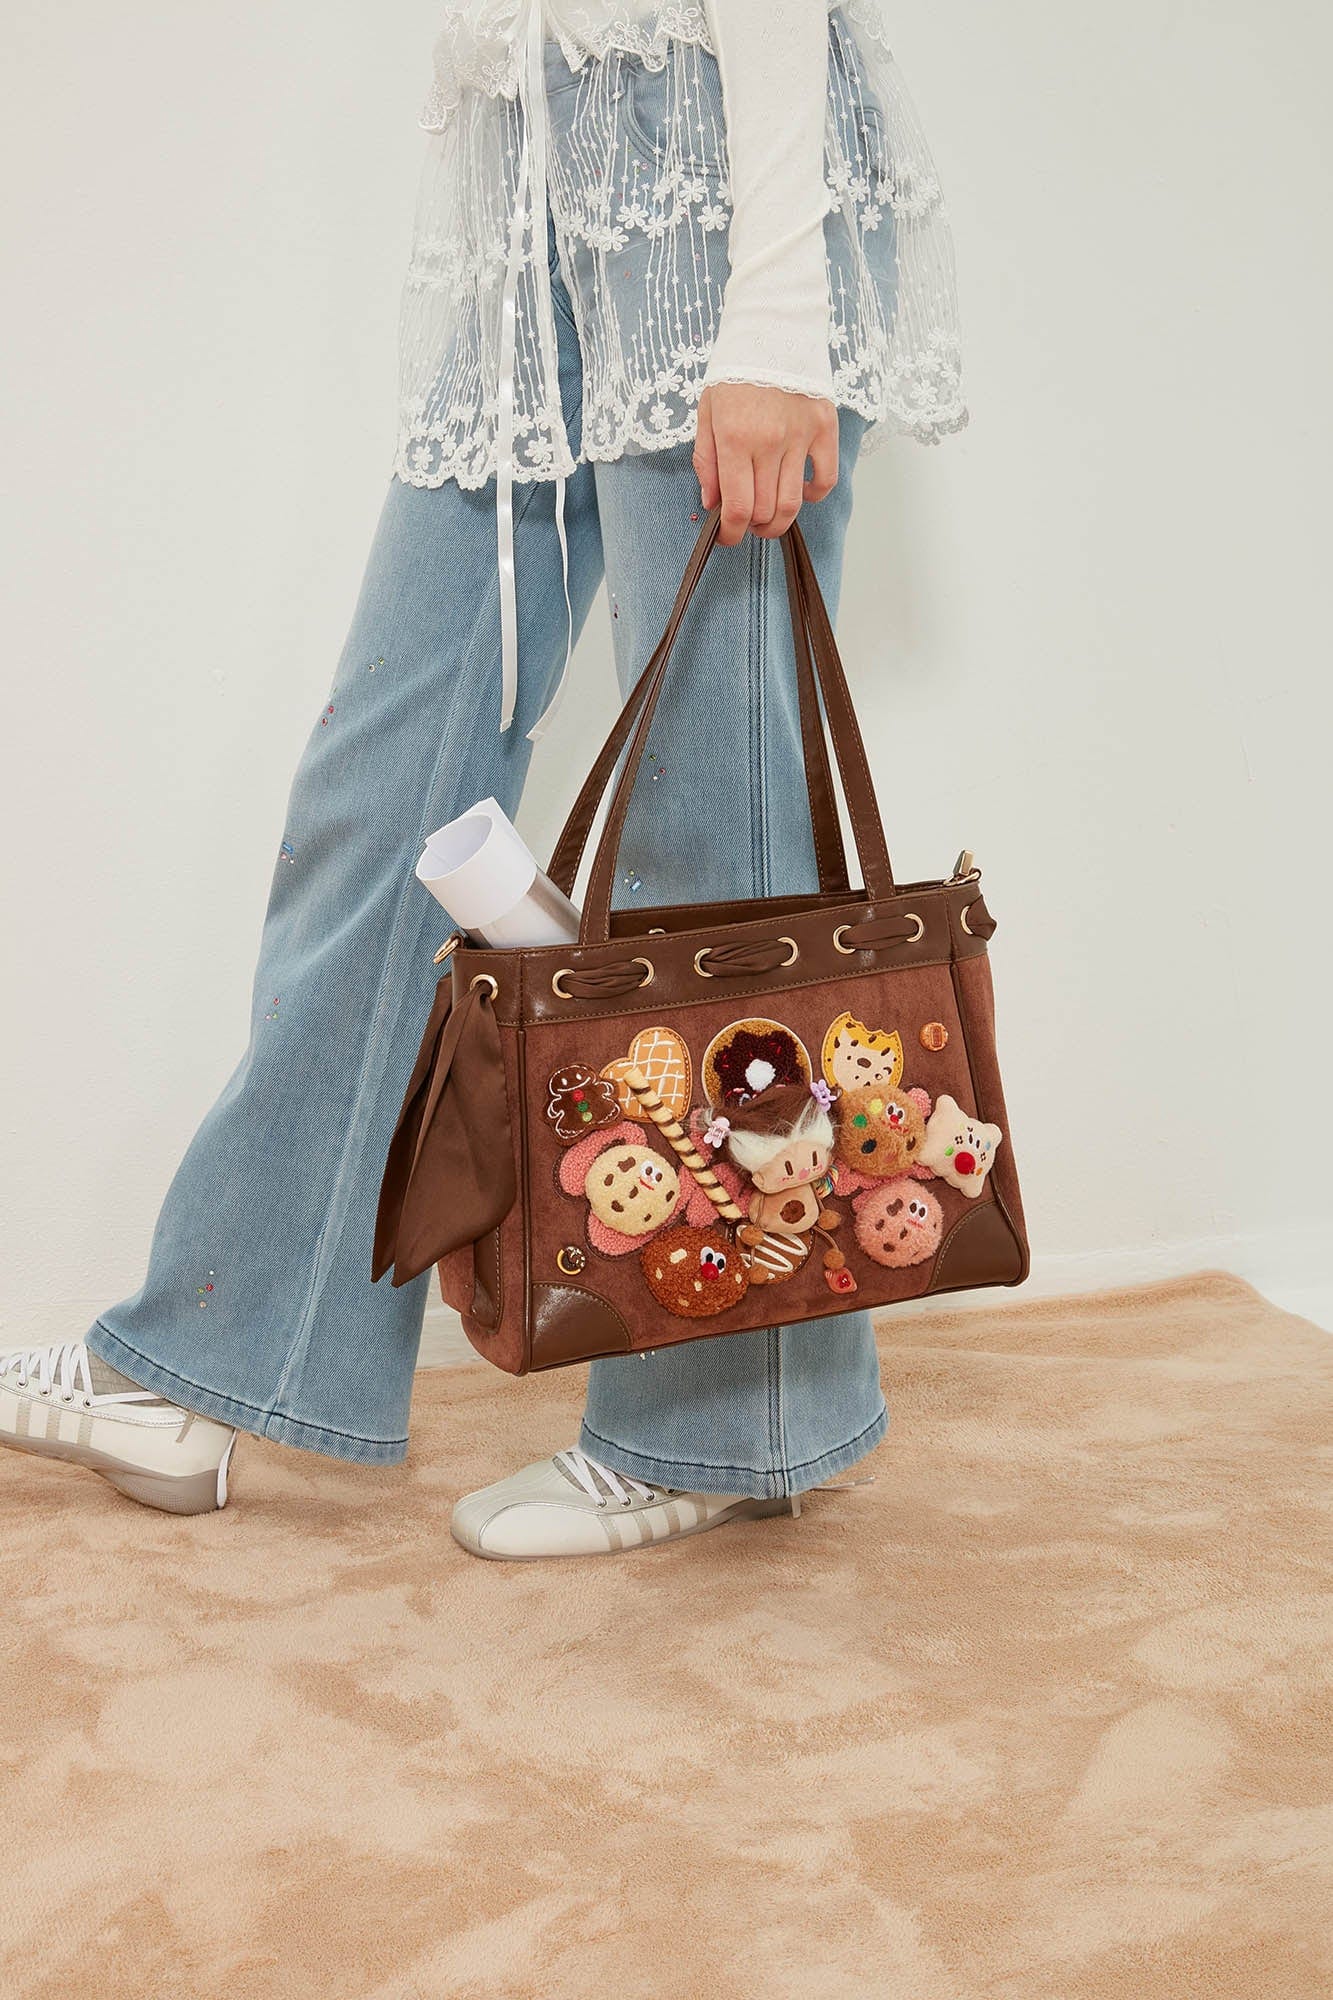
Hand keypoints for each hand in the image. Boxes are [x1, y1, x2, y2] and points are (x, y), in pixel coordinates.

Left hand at [693, 383, 838, 545]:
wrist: (772, 331)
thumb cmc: (735, 374)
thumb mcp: (707, 413)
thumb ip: (707, 461)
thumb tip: (712, 503)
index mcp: (735, 439)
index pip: (736, 507)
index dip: (730, 533)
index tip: (727, 537)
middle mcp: (769, 442)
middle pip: (765, 511)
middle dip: (752, 527)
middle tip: (746, 522)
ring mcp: (800, 436)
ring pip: (793, 503)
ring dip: (779, 521)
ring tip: (768, 515)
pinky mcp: (825, 429)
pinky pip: (825, 480)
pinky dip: (813, 496)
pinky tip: (800, 491)